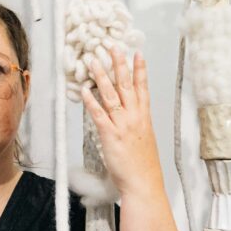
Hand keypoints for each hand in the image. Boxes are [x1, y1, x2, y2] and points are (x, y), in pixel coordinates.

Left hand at [80, 48, 161, 196]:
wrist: (144, 184)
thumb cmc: (144, 167)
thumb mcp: (145, 140)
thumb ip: (137, 126)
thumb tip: (131, 118)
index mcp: (144, 118)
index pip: (142, 88)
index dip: (140, 69)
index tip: (138, 53)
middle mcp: (134, 117)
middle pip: (126, 85)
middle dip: (119, 64)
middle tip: (113, 47)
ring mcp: (122, 124)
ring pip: (111, 94)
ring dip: (102, 76)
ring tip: (94, 60)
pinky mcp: (110, 135)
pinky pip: (99, 113)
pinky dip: (91, 100)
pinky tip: (86, 89)